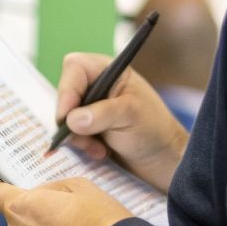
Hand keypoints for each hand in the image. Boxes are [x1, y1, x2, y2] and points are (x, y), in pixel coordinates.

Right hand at [56, 52, 189, 191]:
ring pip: (65, 117)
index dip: (67, 90)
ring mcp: (89, 106)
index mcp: (107, 70)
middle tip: (85, 139)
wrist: (161, 158)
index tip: (67, 117)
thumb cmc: (153, 128)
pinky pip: (70, 133)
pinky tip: (99, 152)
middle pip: (65, 93)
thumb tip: (71, 120)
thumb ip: (101, 114)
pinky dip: (81, 145)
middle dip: (72, 120)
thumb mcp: (130, 115)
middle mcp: (95, 84)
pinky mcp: (86, 126)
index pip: (75, 68)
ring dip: (78, 137)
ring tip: (98, 149)